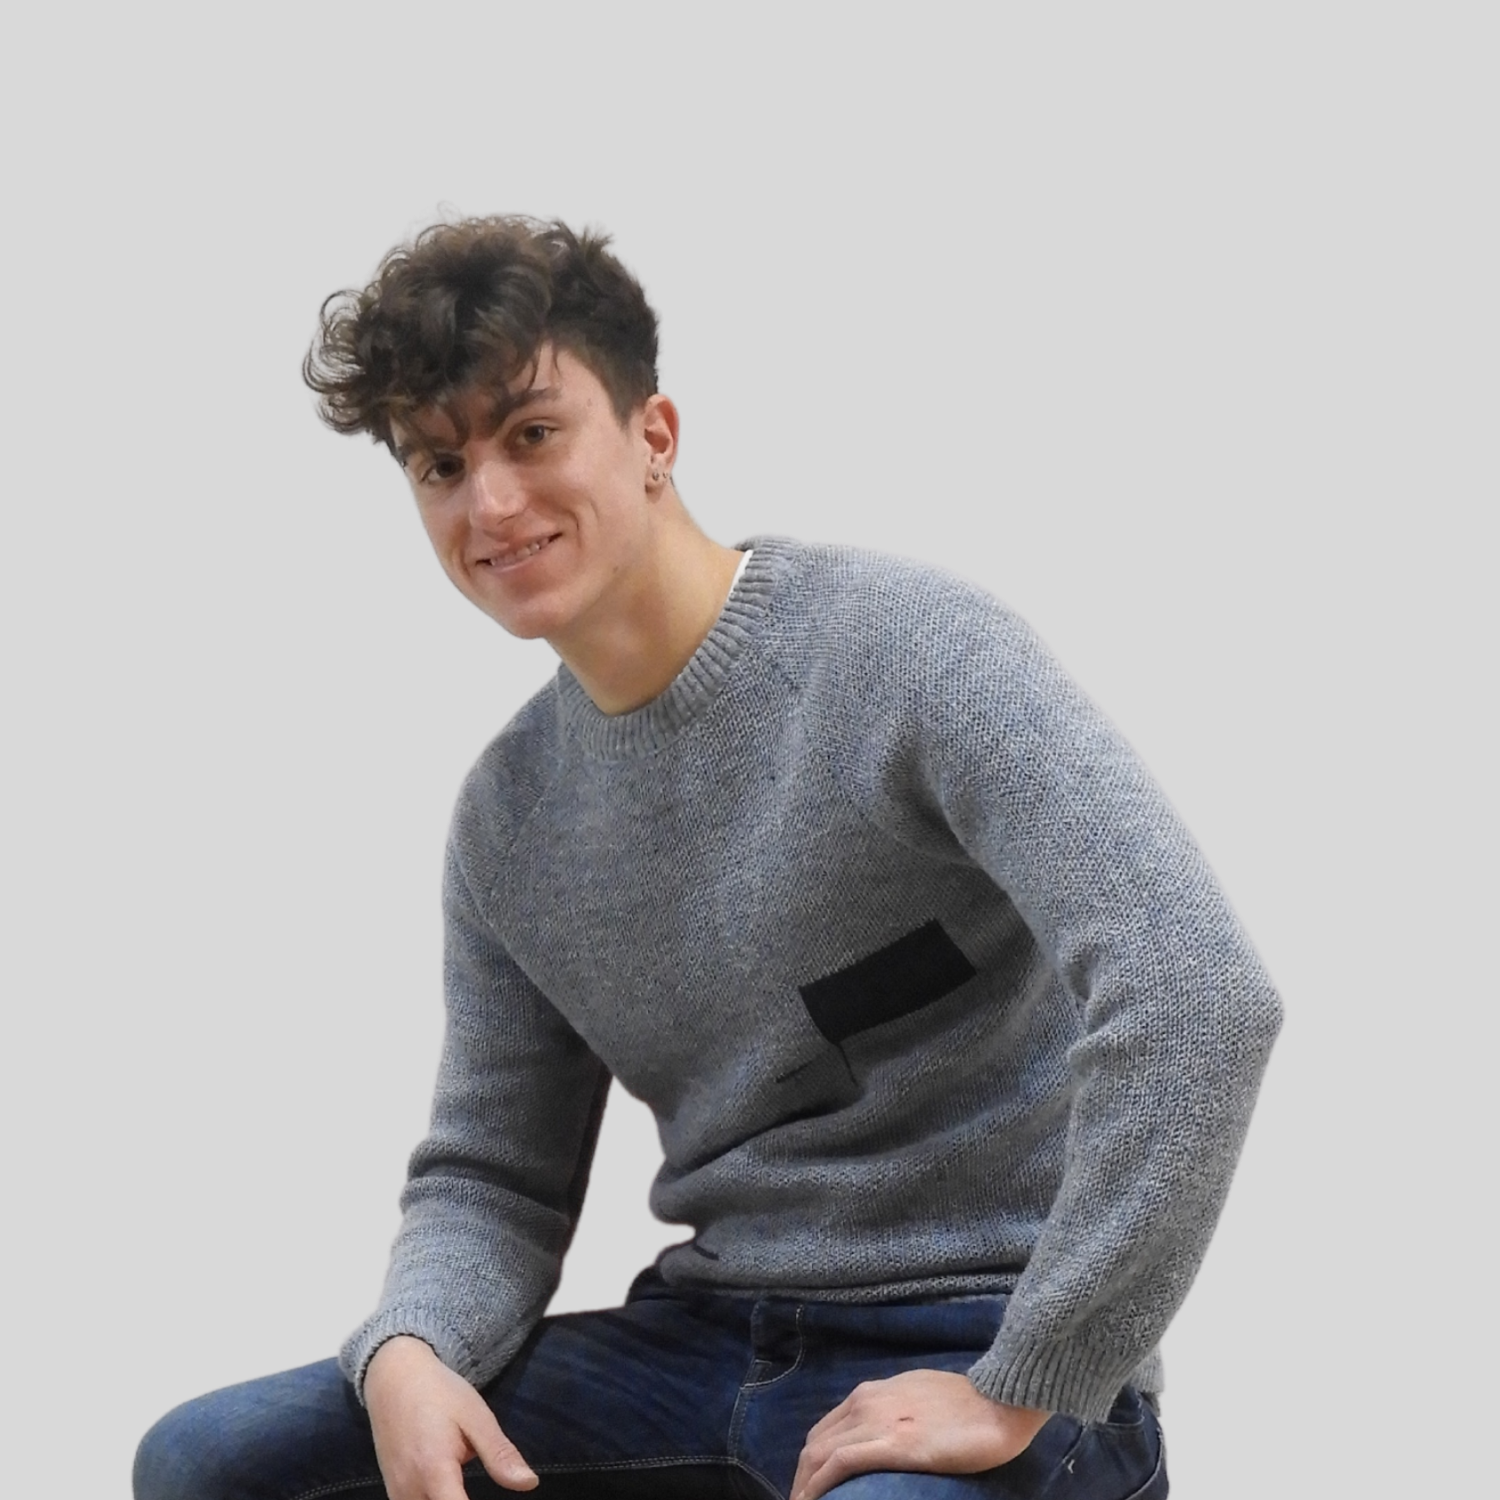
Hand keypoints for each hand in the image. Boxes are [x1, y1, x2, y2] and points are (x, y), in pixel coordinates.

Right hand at [364, 1335, 537, 1498]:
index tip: (492, 1496)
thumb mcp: (476, 1416)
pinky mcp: (392, 1491)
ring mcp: (396, 1493)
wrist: (393, 1378)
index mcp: (434, 1471)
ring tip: (463, 1486)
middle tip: (474, 1479)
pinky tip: (449, 1490)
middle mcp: (410, 1490)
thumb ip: (499, 1454)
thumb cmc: (439, 1393)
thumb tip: (530, 1483)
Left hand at [790, 1368, 1049, 1499]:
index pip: (827, 1430)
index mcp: (872, 1394)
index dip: (813, 1461)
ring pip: (819, 1454)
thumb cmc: (968, 1404)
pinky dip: (818, 1485)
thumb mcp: (917, 1397)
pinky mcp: (891, 1443)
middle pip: (815, 1444)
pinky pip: (839, 1464)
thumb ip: (895, 1412)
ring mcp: (876, 1421)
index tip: (810, 1486)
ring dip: (805, 1484)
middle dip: (803, 1478)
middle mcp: (865, 1402)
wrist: (999, 1400)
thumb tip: (888, 1435)